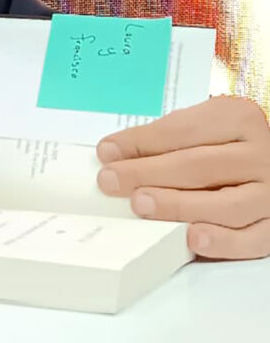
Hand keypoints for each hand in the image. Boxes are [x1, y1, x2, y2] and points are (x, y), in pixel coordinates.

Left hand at [96, 95, 269, 258]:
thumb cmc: (231, 139)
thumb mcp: (203, 123)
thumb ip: (162, 138)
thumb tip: (112, 154)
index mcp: (238, 119)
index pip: (182, 131)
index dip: (141, 143)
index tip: (106, 153)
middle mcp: (259, 155)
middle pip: (199, 166)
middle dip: (149, 174)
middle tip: (112, 181)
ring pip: (226, 204)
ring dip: (178, 206)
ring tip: (141, 206)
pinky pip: (253, 239)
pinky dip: (223, 242)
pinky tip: (192, 239)